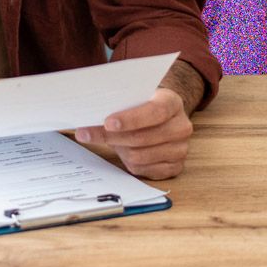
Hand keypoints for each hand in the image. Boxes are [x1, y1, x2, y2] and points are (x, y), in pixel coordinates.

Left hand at [73, 87, 192, 179]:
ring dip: (117, 149)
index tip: (107, 123)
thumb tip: (90, 114)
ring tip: (108, 140)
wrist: (164, 117)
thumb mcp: (135, 97)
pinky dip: (126, 162)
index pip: (154, 112)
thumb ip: (120, 103)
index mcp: (173, 103)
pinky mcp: (175, 167)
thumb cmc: (143, 106)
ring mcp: (180, 149)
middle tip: (85, 133)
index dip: (130, 119)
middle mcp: (181, 127)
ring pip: (139, 156)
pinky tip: (121, 151)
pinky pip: (143, 169)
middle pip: (142, 138)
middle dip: (110, 137)